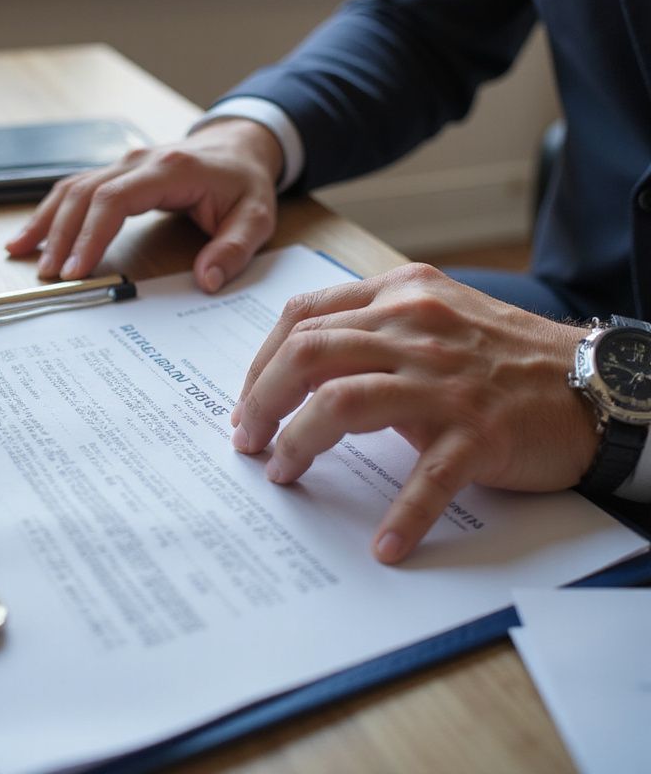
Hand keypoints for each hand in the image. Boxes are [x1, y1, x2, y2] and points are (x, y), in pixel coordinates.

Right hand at [6, 119, 283, 292]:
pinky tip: (30, 236)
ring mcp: (123, 163)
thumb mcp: (256, 217)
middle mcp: (139, 161)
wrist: (239, 145)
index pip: (116, 199)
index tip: (76, 270)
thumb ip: (233, 249)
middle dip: (61, 235)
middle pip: (85, 194)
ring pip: (73, 188)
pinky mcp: (115, 173)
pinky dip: (50, 212)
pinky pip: (75, 189)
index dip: (91, 234)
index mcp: (171, 169)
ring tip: (22, 254)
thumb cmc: (245, 183)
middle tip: (49, 276)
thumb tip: (206, 281)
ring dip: (46, 221)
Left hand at [230, 263, 598, 562]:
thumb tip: (297, 366)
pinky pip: (426, 478)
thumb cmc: (502, 355)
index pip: (304, 317)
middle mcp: (415, 327)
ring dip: (300, 444)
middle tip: (250, 440)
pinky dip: (402, 515)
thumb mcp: (432, 314)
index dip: (263, 361)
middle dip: (263, 401)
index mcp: (398, 295)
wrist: (591, 383)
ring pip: (343, 404)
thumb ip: (372, 327)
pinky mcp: (479, 432)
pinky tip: (386, 546)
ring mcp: (446, 380)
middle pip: (308, 355)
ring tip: (285, 473)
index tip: (250, 399)